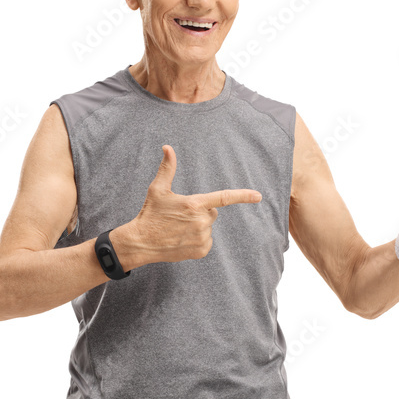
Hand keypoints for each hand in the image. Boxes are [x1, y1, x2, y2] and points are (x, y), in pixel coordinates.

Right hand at [128, 145, 262, 262]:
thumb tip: (167, 147)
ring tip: (178, 229)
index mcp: (194, 204)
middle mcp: (201, 221)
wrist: (141, 242)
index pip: (224, 198)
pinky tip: (181, 239)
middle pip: (212, 213)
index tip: (258, 196)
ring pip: (208, 227)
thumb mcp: (158, 189)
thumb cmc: (150, 213)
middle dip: (201, 212)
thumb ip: (167, 168)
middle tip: (180, 216)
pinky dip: (197, 240)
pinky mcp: (201, 251)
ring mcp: (202, 237)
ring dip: (198, 227)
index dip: (243, 196)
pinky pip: (206, 241)